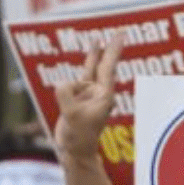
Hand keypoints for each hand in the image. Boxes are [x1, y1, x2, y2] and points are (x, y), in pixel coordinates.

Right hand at [53, 37, 122, 157]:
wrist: (75, 152)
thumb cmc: (78, 137)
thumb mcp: (70, 114)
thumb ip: (65, 94)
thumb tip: (61, 84)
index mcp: (103, 96)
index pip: (108, 68)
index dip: (113, 50)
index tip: (121, 35)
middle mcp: (98, 93)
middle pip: (101, 67)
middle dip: (106, 51)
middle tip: (120, 33)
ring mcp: (88, 96)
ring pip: (80, 78)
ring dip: (81, 75)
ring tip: (87, 70)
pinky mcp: (77, 100)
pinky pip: (72, 85)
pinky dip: (69, 86)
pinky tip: (66, 98)